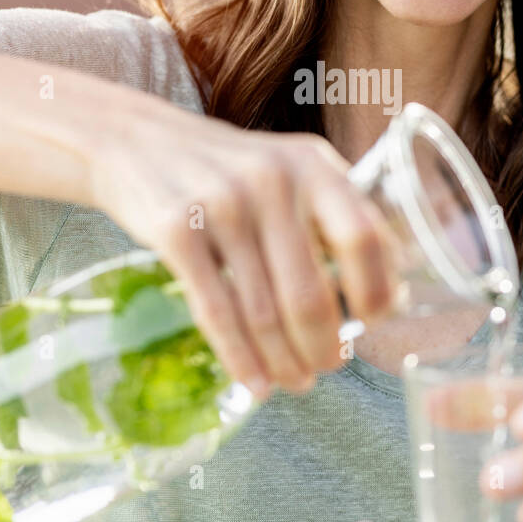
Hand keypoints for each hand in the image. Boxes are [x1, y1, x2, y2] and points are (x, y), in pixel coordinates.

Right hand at [89, 95, 400, 400]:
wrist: (133, 140)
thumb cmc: (227, 168)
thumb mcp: (288, 167)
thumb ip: (334, 213)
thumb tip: (389, 290)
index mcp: (312, 164)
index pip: (364, 239)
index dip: (375, 291)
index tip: (374, 323)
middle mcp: (271, 180)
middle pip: (310, 291)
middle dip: (324, 345)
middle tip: (327, 367)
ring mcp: (221, 205)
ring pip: (263, 311)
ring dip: (283, 360)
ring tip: (293, 381)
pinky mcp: (176, 231)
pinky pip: (217, 312)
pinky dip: (239, 358)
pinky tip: (253, 381)